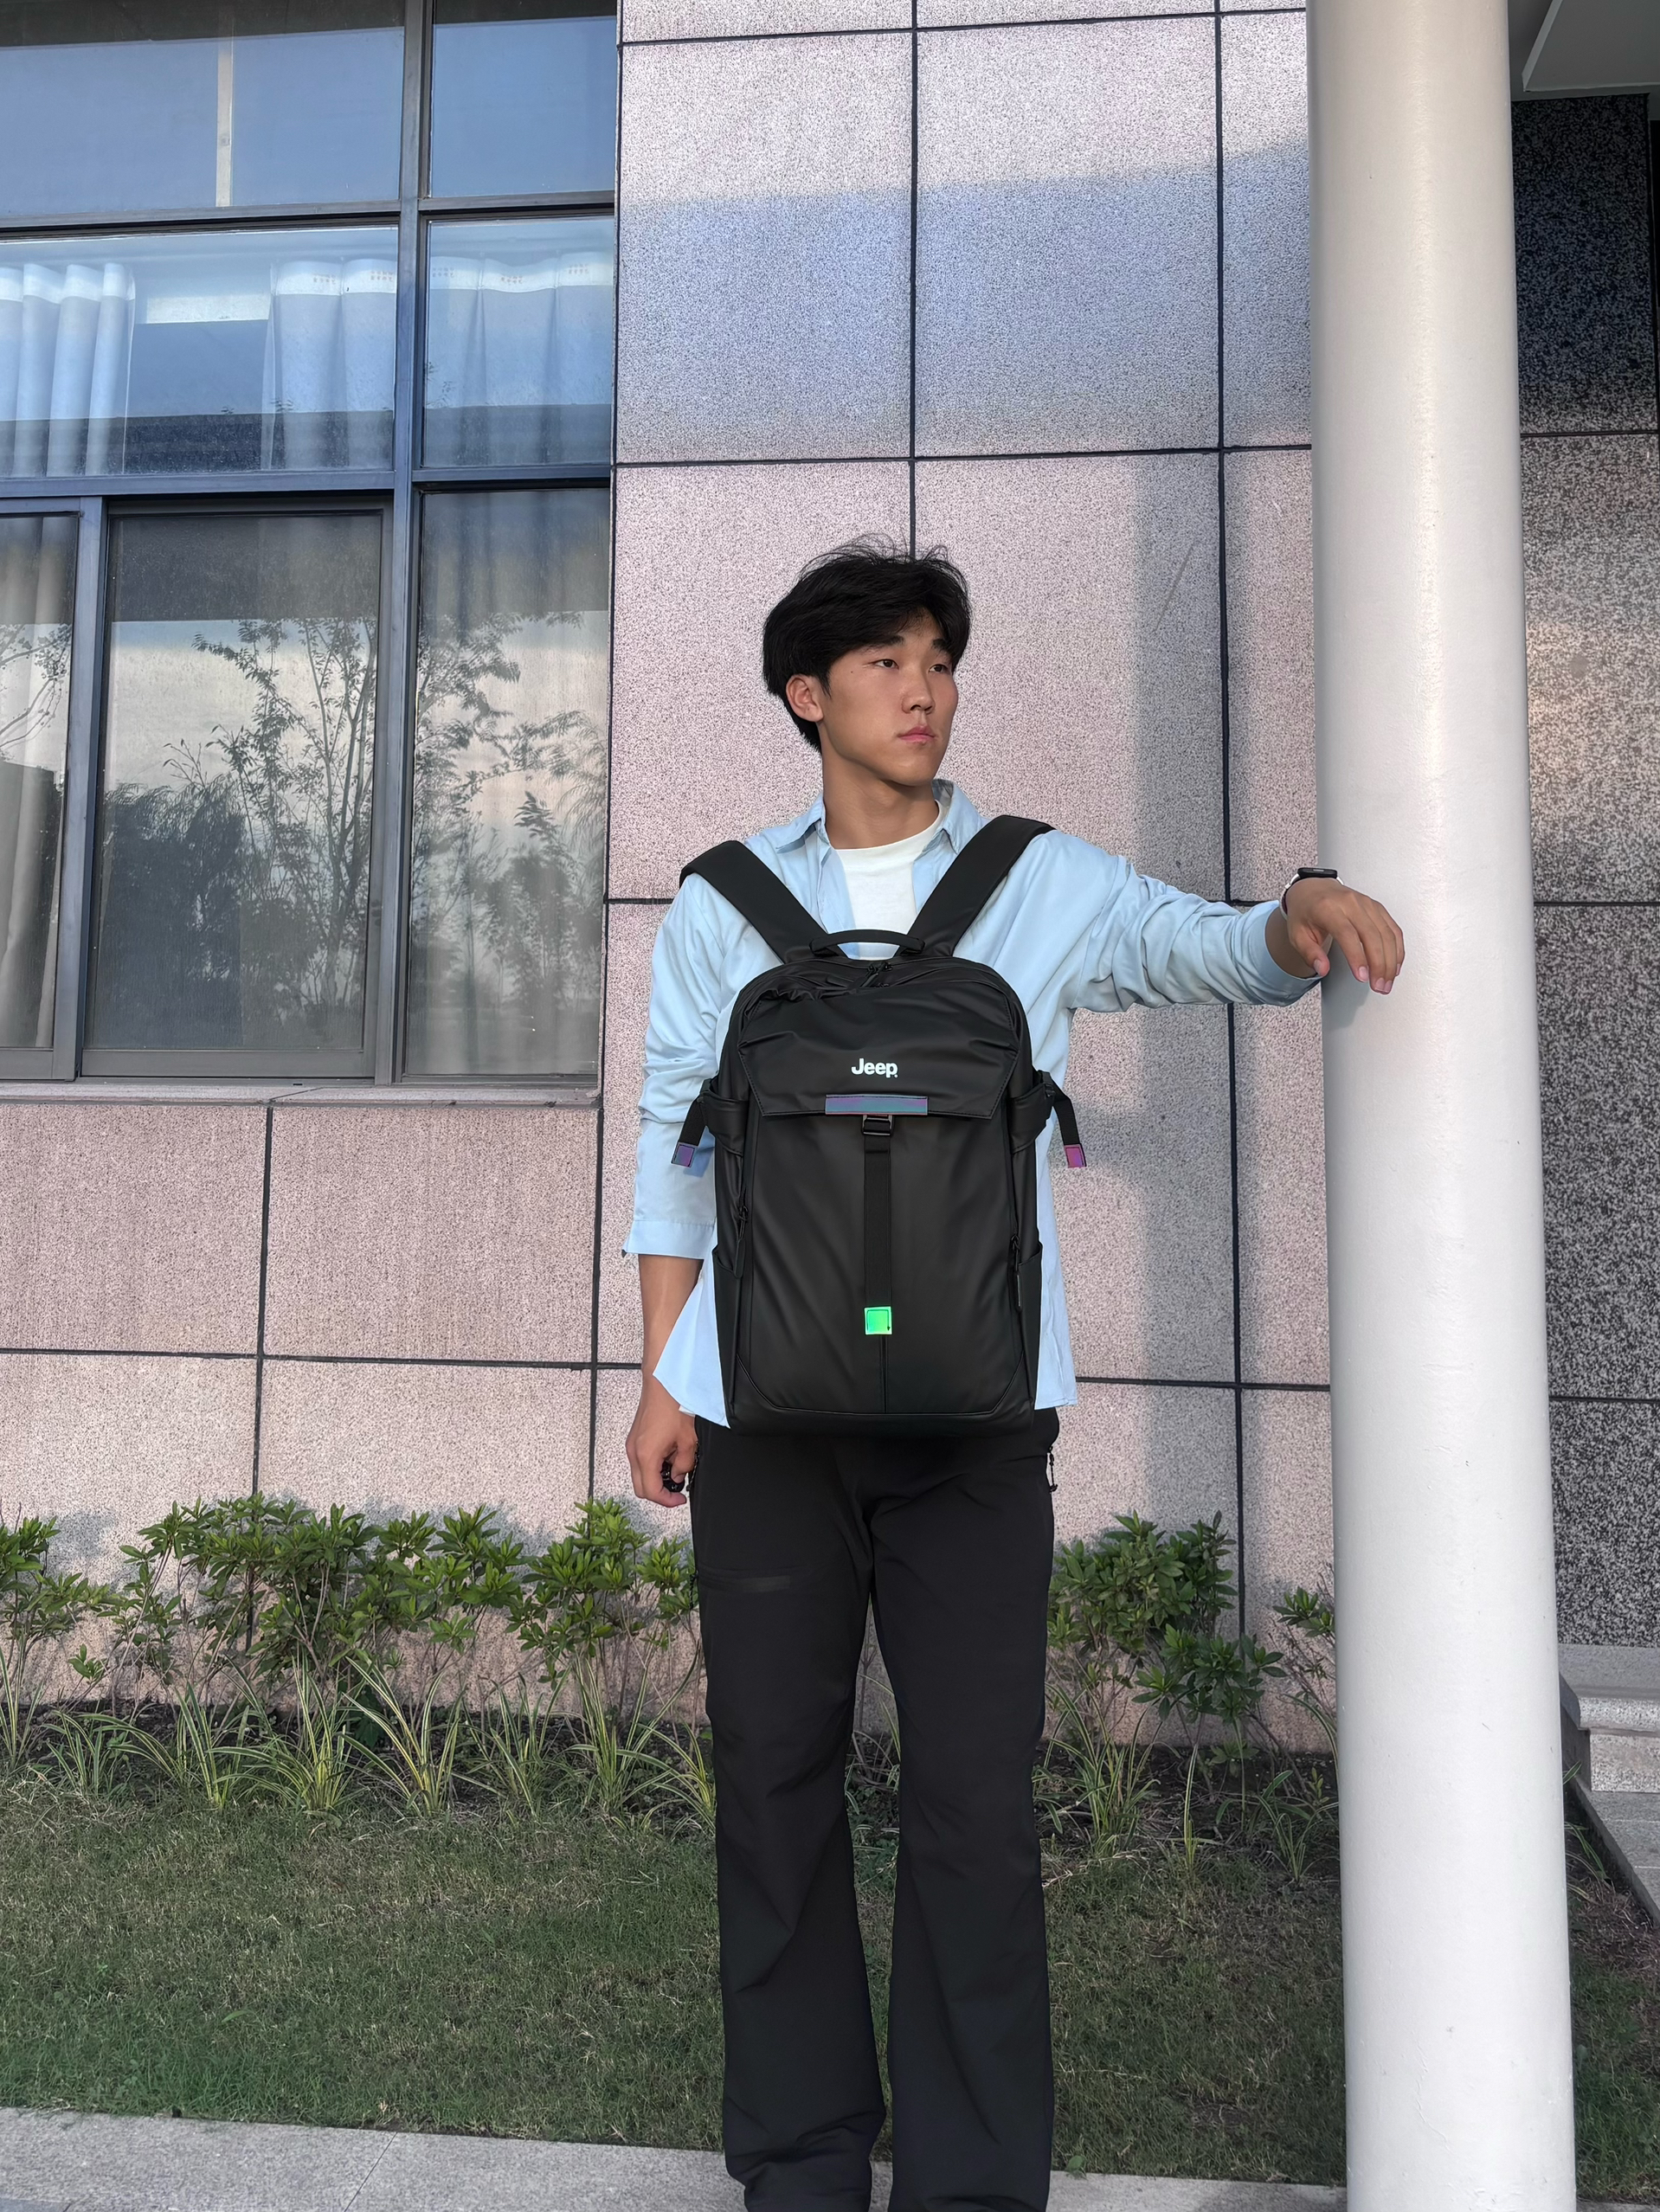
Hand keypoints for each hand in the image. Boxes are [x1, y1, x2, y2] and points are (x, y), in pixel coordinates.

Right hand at [626, 1373, 697, 1510]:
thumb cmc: (674, 1405)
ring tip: (676, 1469)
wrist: (663, 1382)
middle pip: (641, 1487)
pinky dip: (652, 1466)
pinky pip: (640, 1461)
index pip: (651, 1491)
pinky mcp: (634, 1438)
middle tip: (677, 1492)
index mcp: (646, 1455)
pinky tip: (669, 1456)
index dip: (667, 1501)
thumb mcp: (688, 1440)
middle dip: (660, 1493)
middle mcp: (634, 1452)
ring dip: (656, 1478)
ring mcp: (632, 1445)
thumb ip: (684, 1464)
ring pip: (640, 1475)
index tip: (680, 1500)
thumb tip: (679, 1475)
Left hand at [1270, 878, 1404, 993]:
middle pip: (1372, 935)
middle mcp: (1351, 903)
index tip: (1362, 977)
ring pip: (1387, 933)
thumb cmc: (1306, 911)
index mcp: (1328, 908)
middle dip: (1379, 964)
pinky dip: (1397, 949)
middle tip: (1378, 986)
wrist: (1313, 889)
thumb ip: (1309, 953)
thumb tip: (1322, 969)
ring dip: (1391, 961)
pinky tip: (1395, 965)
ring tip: (1386, 982)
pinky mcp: (1377, 908)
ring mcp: (1367, 904)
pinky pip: (1393, 929)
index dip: (1357, 957)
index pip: (1347, 934)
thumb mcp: (1297, 934)